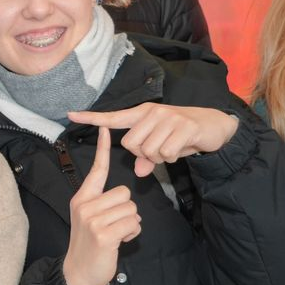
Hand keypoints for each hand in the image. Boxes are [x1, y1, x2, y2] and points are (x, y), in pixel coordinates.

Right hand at [61, 128, 141, 284]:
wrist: (78, 272)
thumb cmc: (90, 245)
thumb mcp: (90, 219)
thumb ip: (102, 204)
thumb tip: (122, 197)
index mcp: (82, 198)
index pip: (96, 170)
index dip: (102, 149)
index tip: (105, 128)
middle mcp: (85, 205)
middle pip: (124, 193)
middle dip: (127, 211)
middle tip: (114, 226)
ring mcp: (93, 219)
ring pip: (131, 209)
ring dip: (130, 224)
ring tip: (115, 235)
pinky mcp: (103, 234)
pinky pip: (132, 223)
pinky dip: (131, 234)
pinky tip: (119, 242)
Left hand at [69, 103, 239, 177]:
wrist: (213, 125)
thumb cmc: (182, 136)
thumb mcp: (161, 146)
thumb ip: (146, 158)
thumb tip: (138, 172)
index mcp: (142, 114)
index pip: (113, 117)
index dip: (91, 118)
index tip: (70, 114)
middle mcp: (152, 112)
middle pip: (132, 144)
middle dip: (144, 154)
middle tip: (161, 149)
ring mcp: (168, 118)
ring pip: (149, 150)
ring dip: (160, 157)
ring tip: (173, 146)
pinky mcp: (183, 127)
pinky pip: (166, 154)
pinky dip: (173, 158)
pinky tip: (181, 148)